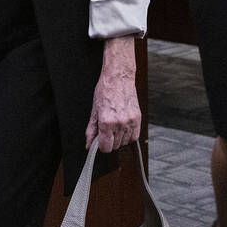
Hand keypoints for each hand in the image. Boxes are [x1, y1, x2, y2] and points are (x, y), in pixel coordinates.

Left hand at [85, 35, 140, 152]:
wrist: (119, 78)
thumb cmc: (106, 90)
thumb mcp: (94, 111)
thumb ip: (91, 130)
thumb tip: (89, 144)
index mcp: (106, 122)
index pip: (106, 148)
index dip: (102, 146)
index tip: (100, 142)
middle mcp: (119, 123)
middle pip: (115, 146)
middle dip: (110, 141)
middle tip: (107, 131)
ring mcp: (130, 121)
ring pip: (125, 142)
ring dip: (119, 138)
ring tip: (115, 127)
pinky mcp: (138, 118)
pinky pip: (135, 136)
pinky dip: (129, 135)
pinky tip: (123, 128)